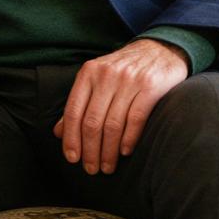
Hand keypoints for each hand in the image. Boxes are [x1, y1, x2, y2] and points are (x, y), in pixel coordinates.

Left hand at [53, 39, 189, 174]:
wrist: (160, 49)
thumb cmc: (124, 69)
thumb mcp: (97, 79)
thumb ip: (79, 103)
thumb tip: (58, 132)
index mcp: (88, 73)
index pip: (73, 111)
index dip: (71, 138)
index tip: (72, 158)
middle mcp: (106, 76)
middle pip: (92, 121)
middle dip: (90, 150)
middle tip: (92, 169)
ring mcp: (129, 81)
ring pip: (113, 124)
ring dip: (109, 151)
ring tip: (108, 167)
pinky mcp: (150, 87)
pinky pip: (136, 119)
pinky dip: (128, 139)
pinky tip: (125, 152)